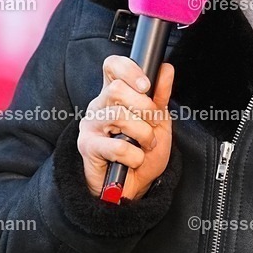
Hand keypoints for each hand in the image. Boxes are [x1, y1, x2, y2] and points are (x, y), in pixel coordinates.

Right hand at [77, 55, 174, 200]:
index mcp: (114, 95)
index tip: (146, 85)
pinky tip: (133, 160)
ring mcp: (91, 125)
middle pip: (116, 89)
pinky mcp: (87, 146)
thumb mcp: (158, 122)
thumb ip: (160, 95)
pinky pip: (118, 146)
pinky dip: (134, 156)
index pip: (112, 66)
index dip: (129, 70)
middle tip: (152, 124)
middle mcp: (99, 105)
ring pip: (119, 115)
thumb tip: (166, 68)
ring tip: (145, 144)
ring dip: (142, 133)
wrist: (133, 186)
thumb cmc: (142, 152)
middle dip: (144, 108)